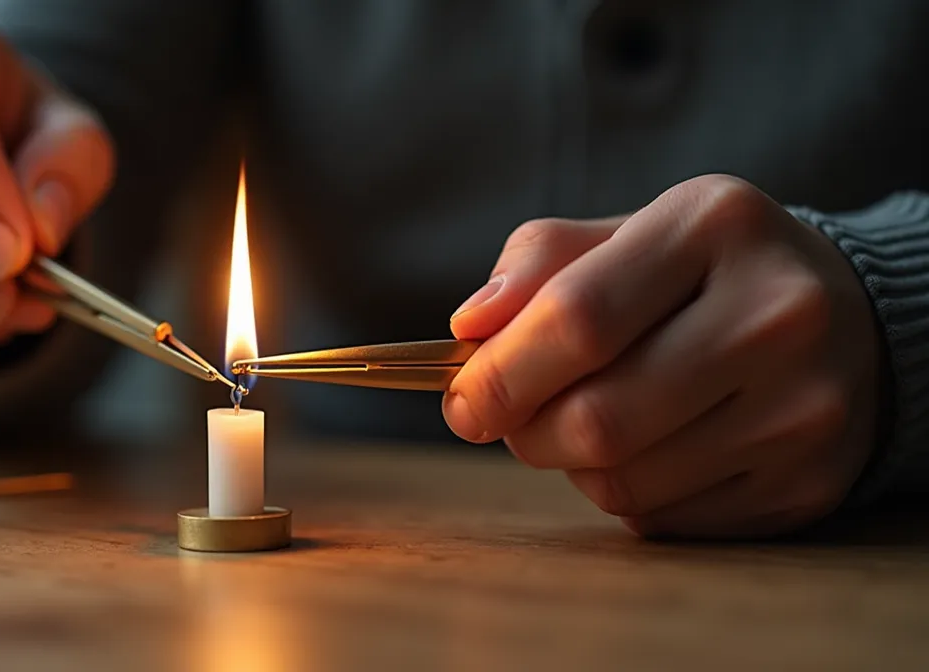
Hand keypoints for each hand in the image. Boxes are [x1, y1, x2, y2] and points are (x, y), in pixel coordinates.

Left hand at [443, 175, 884, 537]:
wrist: (854, 319)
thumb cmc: (702, 274)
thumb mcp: (627, 234)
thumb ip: (540, 264)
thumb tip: (468, 329)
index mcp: (714, 226)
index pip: (578, 318)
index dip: (499, 373)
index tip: (462, 401)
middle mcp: (777, 312)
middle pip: (597, 418)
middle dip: (526, 432)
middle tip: (514, 420)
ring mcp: (803, 406)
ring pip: (624, 482)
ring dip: (573, 466)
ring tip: (588, 424)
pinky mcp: (809, 481)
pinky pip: (664, 519)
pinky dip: (627, 496)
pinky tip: (650, 450)